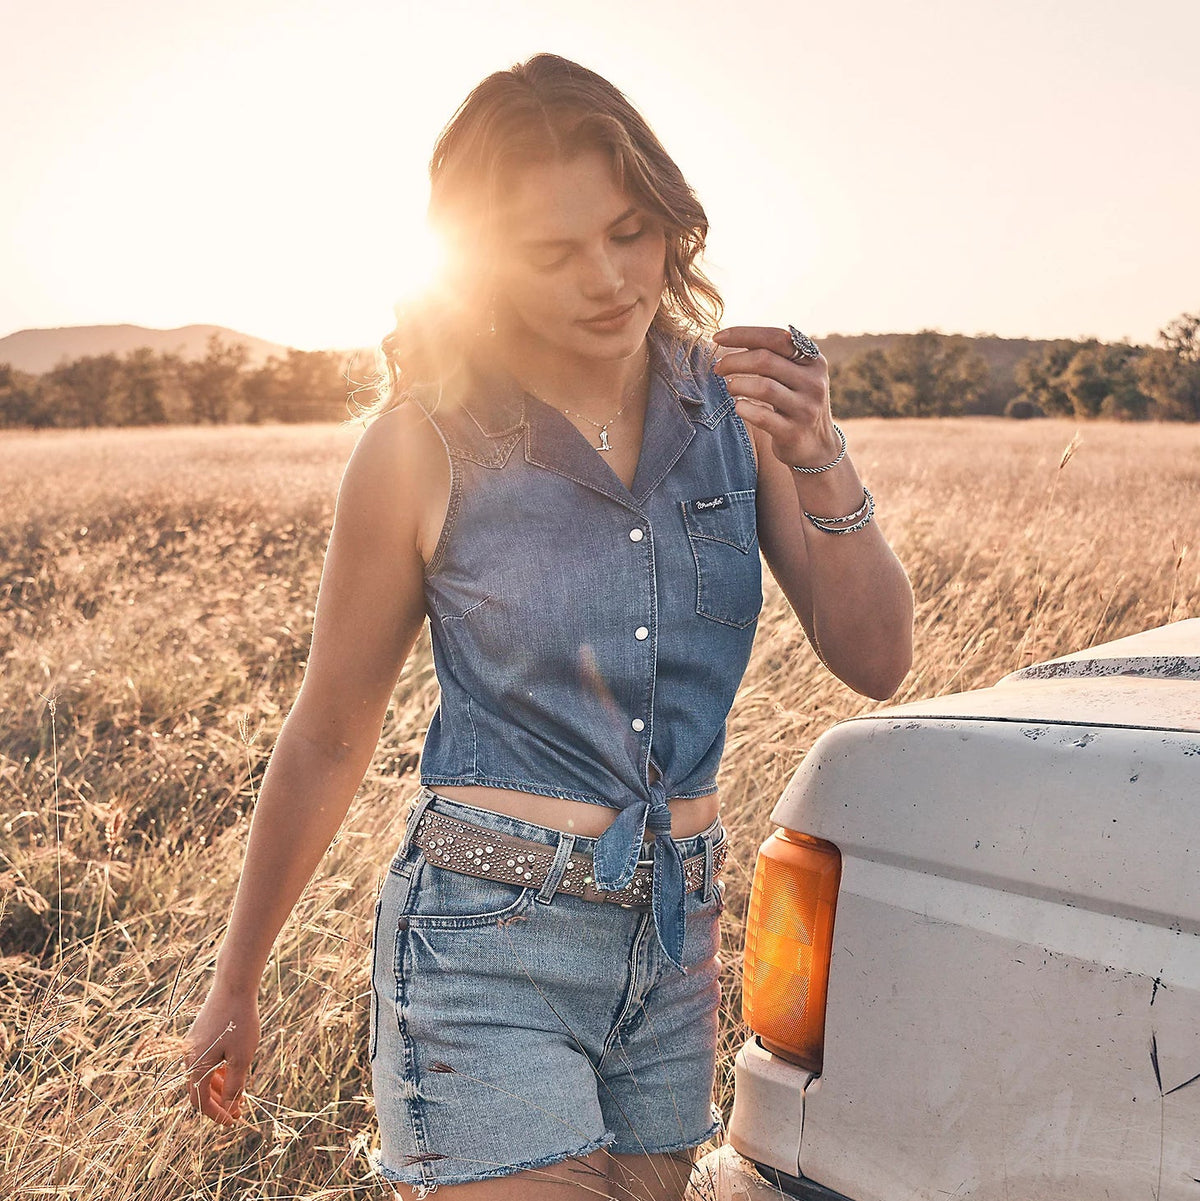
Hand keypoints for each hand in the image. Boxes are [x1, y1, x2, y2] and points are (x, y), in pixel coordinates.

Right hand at [181, 985, 260, 1127]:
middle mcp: (188, 1058)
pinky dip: (218, 1071)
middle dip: (218, 1103)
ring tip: (239, 1094)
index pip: (200, 1102)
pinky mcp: (200, 1034)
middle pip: (199, 1090)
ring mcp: (193, 1045)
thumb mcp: (242, 1057)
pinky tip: (233, 1073)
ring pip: (203, 1075)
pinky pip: (206, 1061)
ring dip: (219, 1087)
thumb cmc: (239, 1021)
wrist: (233, 985)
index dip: (216, 1115)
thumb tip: (228, 1106)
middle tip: (238, 1111)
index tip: (232, 1122)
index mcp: (195, 1066)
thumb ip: (234, 1085)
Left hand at [712, 325, 840, 469]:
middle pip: (766, 360)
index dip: (743, 334)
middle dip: (734, 361)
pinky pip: (762, 416)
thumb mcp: (794, 376)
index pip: (776, 338)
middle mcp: (813, 382)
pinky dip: (744, 408)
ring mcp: (806, 408)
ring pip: (763, 387)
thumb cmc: (794, 404)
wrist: (817, 448)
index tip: (717, 338)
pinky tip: (738, 407)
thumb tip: (731, 337)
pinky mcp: (794, 433)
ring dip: (737, 384)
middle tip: (718, 368)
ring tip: (730, 388)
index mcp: (813, 360)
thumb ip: (774, 357)